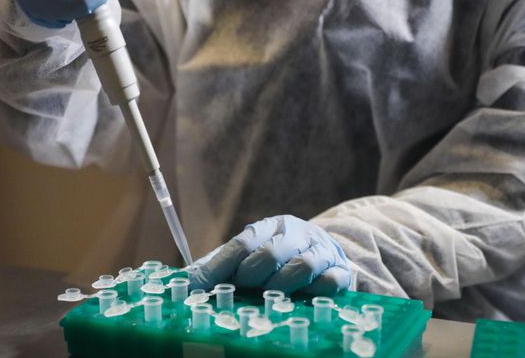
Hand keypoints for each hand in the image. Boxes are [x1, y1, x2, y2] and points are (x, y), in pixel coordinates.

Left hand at [189, 215, 351, 295]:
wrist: (326, 252)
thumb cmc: (280, 258)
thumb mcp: (248, 256)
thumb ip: (218, 266)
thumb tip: (183, 281)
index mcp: (269, 226)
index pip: (241, 243)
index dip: (218, 267)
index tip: (198, 287)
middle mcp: (296, 233)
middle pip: (270, 252)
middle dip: (252, 274)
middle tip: (242, 288)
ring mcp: (321, 250)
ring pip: (302, 265)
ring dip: (281, 284)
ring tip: (270, 296)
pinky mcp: (340, 271)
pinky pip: (329, 281)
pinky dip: (314, 291)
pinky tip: (303, 298)